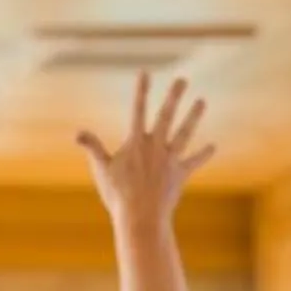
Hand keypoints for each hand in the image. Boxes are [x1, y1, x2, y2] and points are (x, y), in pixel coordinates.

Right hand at [76, 75, 215, 224]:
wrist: (141, 217)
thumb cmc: (118, 195)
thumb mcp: (102, 169)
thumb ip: (93, 147)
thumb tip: (77, 134)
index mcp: (136, 142)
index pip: (137, 110)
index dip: (141, 90)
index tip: (145, 73)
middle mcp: (155, 147)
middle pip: (166, 116)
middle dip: (174, 96)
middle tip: (183, 79)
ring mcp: (170, 160)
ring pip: (184, 133)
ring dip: (193, 116)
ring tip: (202, 101)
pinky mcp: (180, 174)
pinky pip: (194, 162)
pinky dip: (203, 154)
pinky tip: (213, 146)